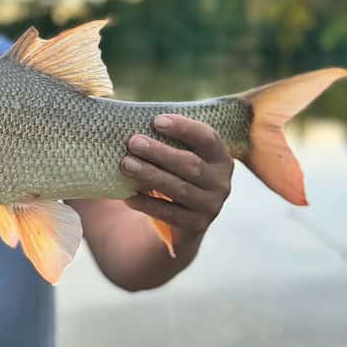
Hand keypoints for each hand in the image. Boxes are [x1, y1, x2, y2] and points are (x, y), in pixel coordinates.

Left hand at [120, 114, 233, 246]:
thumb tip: (131, 124)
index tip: (156, 120)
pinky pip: (169, 213)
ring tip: (126, 164)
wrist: (182, 218)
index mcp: (219, 157)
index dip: (184, 128)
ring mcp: (211, 205)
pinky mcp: (196, 225)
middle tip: (133, 142)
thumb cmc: (175, 174)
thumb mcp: (179, 156)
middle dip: (160, 152)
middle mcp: (220, 181)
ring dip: (151, 175)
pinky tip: (128, 196)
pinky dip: (147, 204)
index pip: (207, 138)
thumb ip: (165, 140)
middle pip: (191, 164)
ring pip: (179, 189)